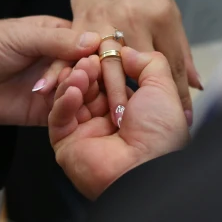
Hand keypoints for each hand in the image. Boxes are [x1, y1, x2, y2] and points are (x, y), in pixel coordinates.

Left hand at [0, 16, 100, 125]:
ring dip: (78, 92)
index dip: (91, 55)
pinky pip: (66, 112)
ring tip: (67, 92)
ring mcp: (55, 87)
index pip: (86, 46)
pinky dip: (69, 110)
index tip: (90, 63)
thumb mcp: (22, 37)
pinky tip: (65, 107)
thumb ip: (56, 41)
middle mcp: (62, 61)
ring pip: (79, 92)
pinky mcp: (46, 110)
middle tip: (76, 79)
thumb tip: (94, 39)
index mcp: (60, 37)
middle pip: (87, 71)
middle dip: (84, 75)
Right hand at [49, 47, 188, 198]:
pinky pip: (58, 117)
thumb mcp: (163, 88)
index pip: (109, 79)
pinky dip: (64, 100)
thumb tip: (128, 51)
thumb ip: (148, 63)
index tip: (101, 51)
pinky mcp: (66, 144)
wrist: (146, 170)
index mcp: (131, 111)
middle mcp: (107, 122)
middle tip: (89, 61)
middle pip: (87, 86)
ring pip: (69, 98)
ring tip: (81, 72)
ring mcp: (85, 133)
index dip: (104, 64)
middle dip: (87, 70)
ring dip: (74, 81)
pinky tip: (74, 90)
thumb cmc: (160, 136)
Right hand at [70, 0, 199, 127]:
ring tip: (107, 121)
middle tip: (141, 133)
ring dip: (102, 95)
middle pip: (133, 71)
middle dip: (136, 104)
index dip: (176, 96)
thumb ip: (180, 51)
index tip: (181, 122)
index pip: (169, 66)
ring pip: (101, 66)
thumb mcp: (169, 11)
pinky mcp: (76, 21)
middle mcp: (129, 22)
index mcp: (158, 19)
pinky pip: (67, 53)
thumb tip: (195, 86)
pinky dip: (59, 73)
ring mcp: (100, 21)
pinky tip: (52, 91)